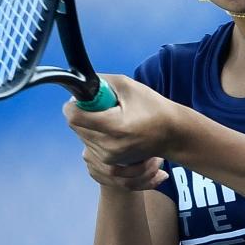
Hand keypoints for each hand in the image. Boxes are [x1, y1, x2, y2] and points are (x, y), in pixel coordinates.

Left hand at [62, 74, 175, 190]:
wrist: (171, 135)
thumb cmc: (152, 108)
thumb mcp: (127, 86)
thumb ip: (99, 83)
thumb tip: (78, 86)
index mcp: (115, 127)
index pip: (74, 117)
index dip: (74, 105)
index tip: (83, 99)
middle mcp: (108, 146)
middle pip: (75, 126)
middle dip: (83, 113)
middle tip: (103, 108)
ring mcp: (108, 156)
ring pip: (81, 135)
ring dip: (89, 124)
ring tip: (112, 119)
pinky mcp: (109, 162)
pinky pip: (89, 143)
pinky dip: (96, 134)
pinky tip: (113, 130)